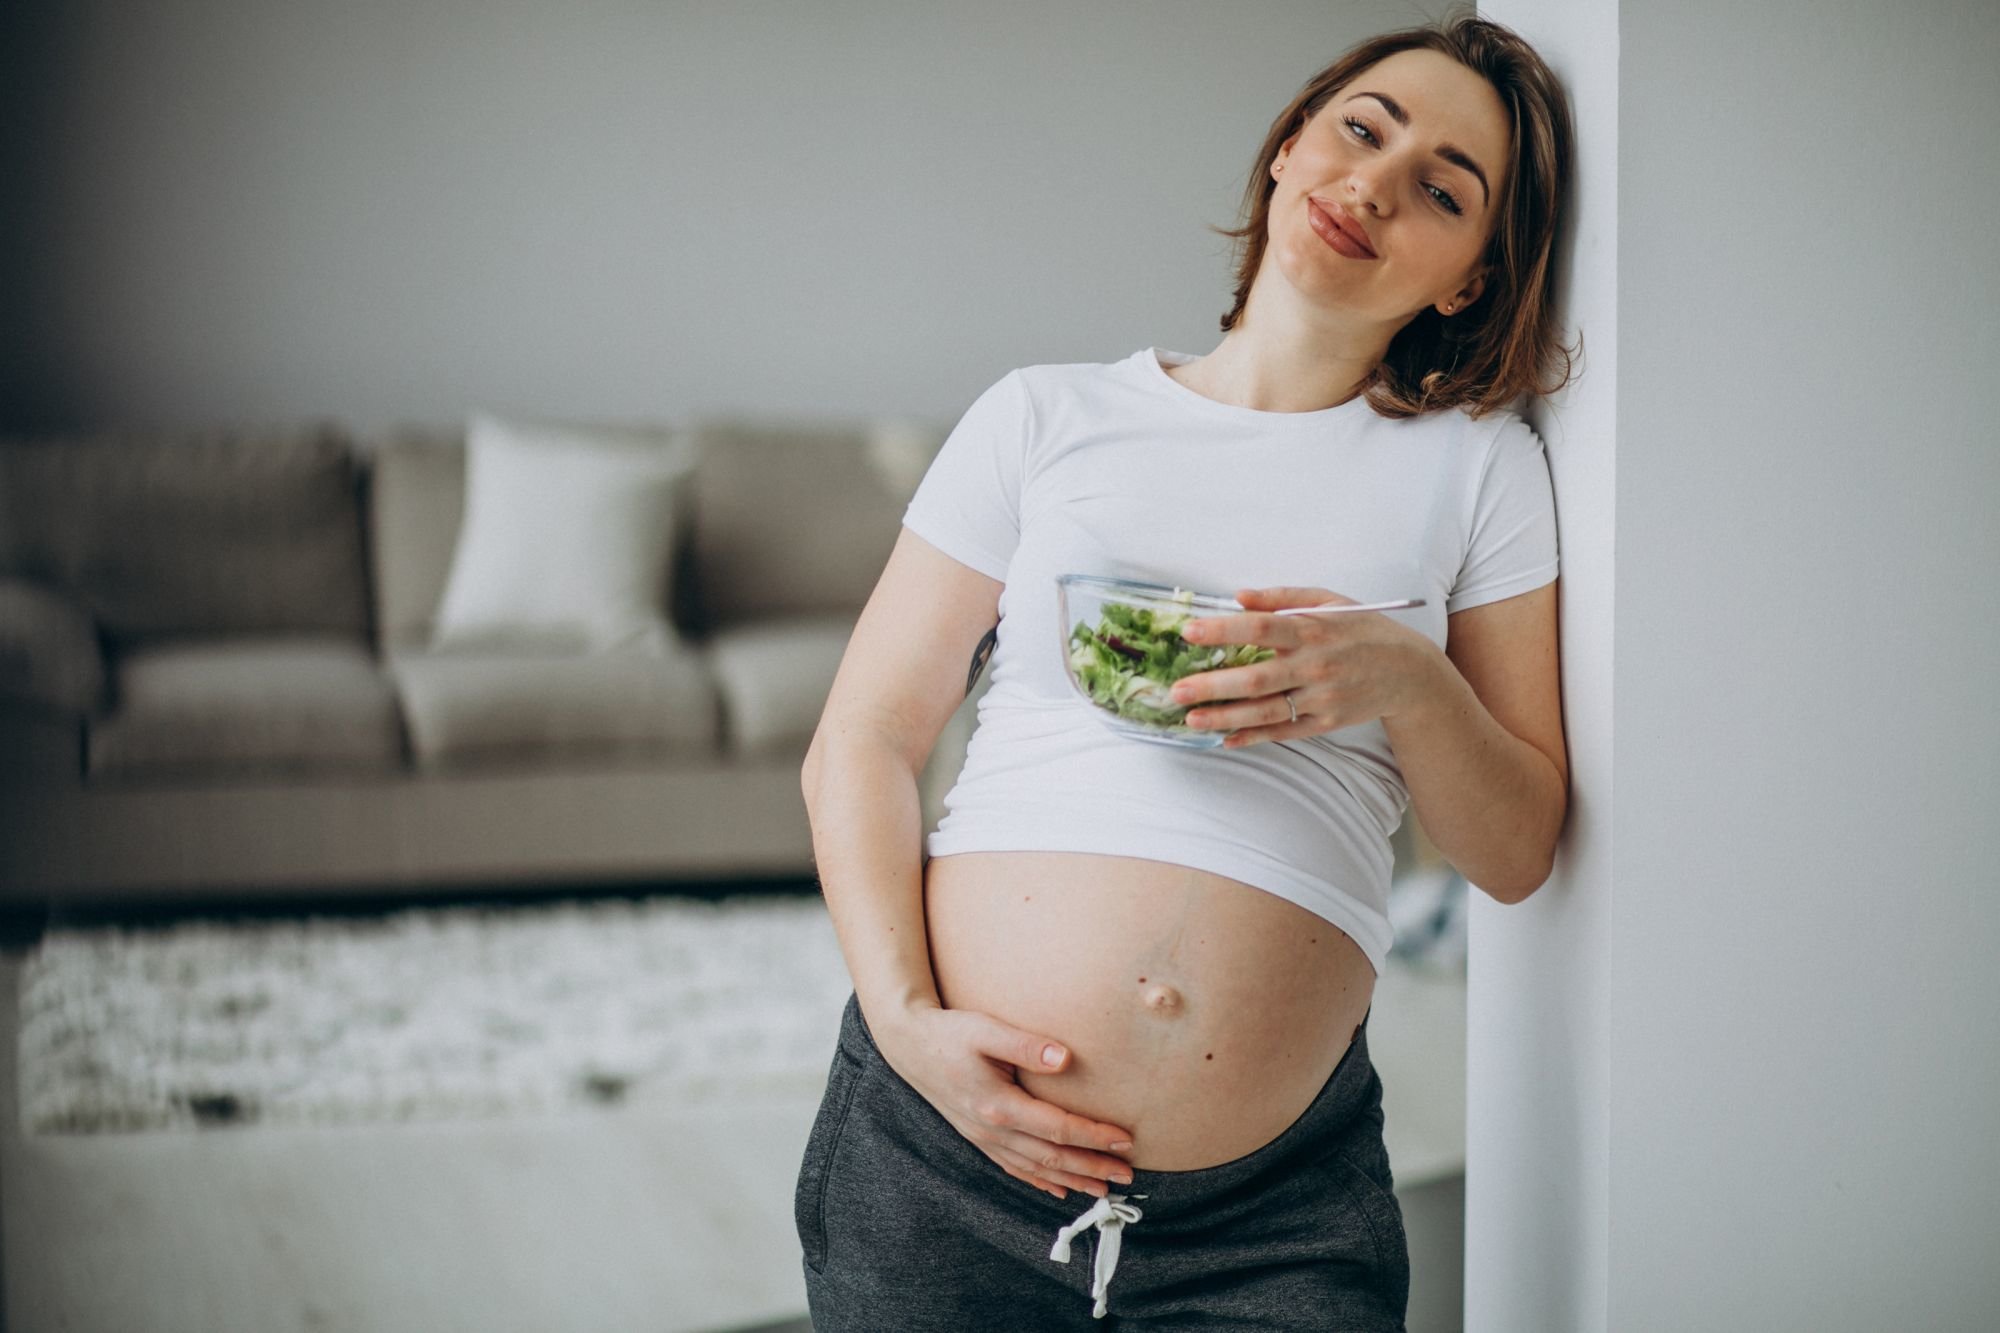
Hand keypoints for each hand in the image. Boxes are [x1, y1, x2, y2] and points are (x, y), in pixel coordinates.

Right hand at [875, 1003, 1135, 1200]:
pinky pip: (1014, 1168)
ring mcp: (984, 1139)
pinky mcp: (978, 1138)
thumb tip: (1065, 1058)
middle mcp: (992, 1130)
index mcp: (999, 1105)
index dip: (1094, 1136)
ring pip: (1035, 1169)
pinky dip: (1039, 1182)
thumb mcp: (986, 1030)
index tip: (1125, 1139)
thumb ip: (1026, 1045)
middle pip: (1052, 1158)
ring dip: (1071, 1181)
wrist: (909, 1046)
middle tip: (1127, 1177)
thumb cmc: (950, 1033)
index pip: (1058, 1129)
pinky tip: (1057, 1190)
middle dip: (1092, 1168)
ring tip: (1102, 1189)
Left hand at [1171, 585, 1446, 746]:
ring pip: (1265, 712)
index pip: (1260, 629)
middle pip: (1256, 679)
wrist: (1409, 672)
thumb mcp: (1329, 601)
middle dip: (1212, 685)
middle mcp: (1315, 666)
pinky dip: (1253, 738)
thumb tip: (1238, 597)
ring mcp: (1320, 699)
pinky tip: (1225, 739)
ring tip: (1191, 719)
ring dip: (1225, 717)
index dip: (1223, 631)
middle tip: (1176, 690)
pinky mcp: (1325, 723)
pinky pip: (1283, 732)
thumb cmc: (1362, 630)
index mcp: (1313, 630)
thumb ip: (1282, 598)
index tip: (1189, 632)